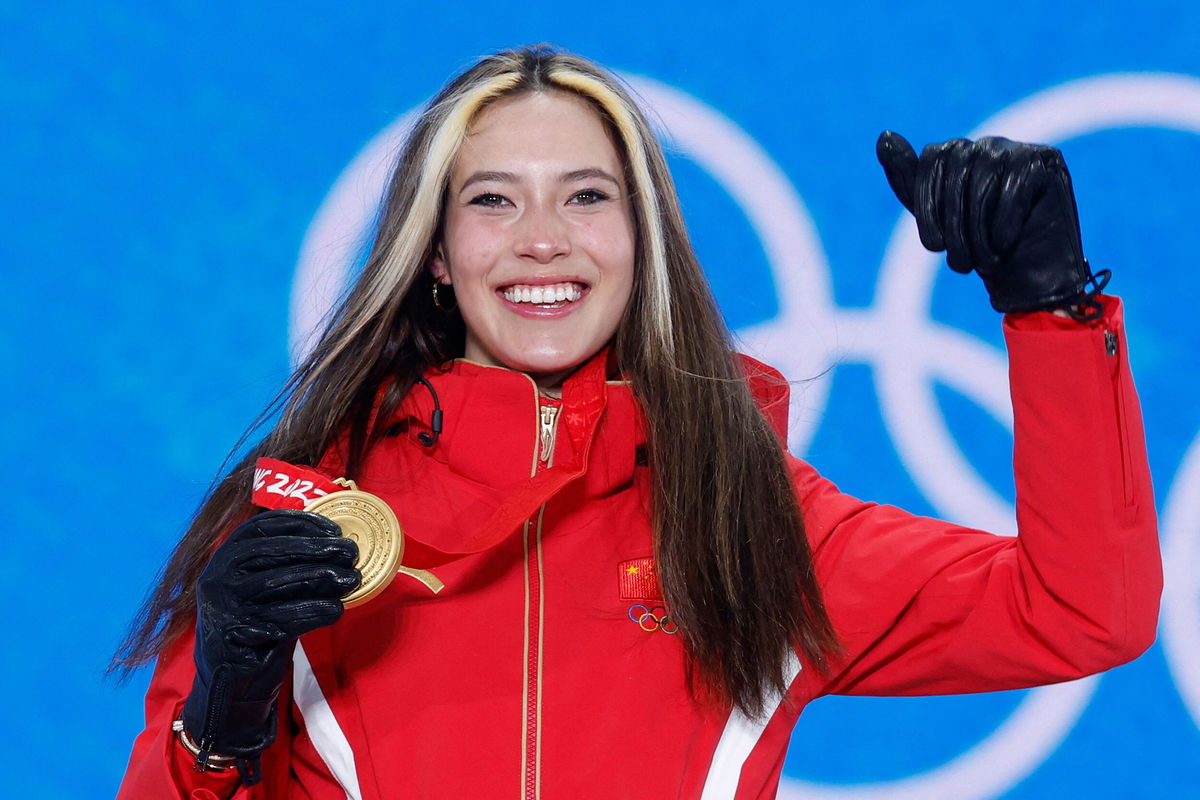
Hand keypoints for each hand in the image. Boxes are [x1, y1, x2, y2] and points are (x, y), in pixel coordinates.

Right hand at [180, 510, 359, 781]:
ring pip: (276, 582)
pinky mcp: (230, 635)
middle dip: (316, 549)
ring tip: (351, 579)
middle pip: (271, 551)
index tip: (335, 529)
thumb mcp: (275, 588)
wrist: (233, 680)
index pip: (263, 526)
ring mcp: (220, 605)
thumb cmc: (262, 624)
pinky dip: (310, 612)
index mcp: (227, 555)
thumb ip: (297, 566)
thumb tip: (343, 548)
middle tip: (351, 552)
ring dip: (320, 578)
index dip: (301, 523)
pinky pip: (278, 619)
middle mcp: (217, 575)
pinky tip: (334, 609)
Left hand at [876, 131, 1108, 318]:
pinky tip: (1005, 242)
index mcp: (953, 153)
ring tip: (982, 261)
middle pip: (958, 171)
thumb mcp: (933, 216)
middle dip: (955, 226)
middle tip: (960, 264)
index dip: (929, 206)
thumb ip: (907, 178)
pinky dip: (1005, 221)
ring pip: (985, 179)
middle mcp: (983, 144)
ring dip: (979, 230)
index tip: (935, 246)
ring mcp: (1016, 148)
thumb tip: (884, 135)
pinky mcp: (1045, 160)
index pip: (931, 160)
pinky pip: (1015, 185)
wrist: (1026, 272)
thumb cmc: (976, 245)